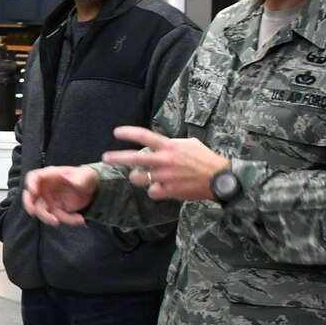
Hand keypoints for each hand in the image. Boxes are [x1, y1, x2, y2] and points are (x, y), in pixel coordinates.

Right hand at [23, 165, 97, 225]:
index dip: (30, 184)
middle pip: (30, 196)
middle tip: (33, 213)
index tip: (33, 192)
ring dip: (51, 218)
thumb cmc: (87, 177)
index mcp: (51, 175)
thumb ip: (81, 177)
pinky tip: (79, 218)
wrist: (93, 190)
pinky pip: (56, 217)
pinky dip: (67, 220)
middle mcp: (46, 188)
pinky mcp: (56, 210)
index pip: (34, 177)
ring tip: (69, 219)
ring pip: (42, 211)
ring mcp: (50, 200)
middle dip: (29, 205)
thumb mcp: (87, 175)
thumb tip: (73, 180)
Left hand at [100, 126, 227, 202]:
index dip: (128, 133)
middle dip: (117, 158)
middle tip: (105, 158)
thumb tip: (159, 144)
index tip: (116, 132)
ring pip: (139, 178)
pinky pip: (152, 192)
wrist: (220, 178)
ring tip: (139, 177)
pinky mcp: (170, 191)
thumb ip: (171, 144)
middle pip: (134, 158)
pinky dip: (153, 191)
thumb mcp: (189, 144)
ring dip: (136, 178)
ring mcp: (166, 176)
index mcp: (170, 146)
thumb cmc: (205, 159)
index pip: (145, 136)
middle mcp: (165, 160)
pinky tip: (160, 189)